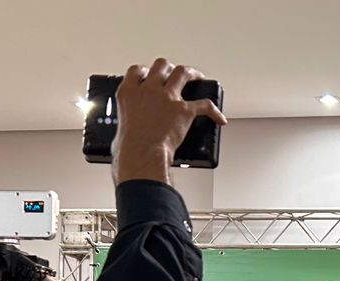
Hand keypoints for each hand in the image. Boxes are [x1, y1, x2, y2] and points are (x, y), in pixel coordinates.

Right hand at [111, 58, 227, 185]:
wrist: (142, 156)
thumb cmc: (129, 148)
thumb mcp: (120, 126)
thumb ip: (129, 119)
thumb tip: (132, 129)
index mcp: (129, 93)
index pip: (136, 71)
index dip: (144, 71)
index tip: (148, 75)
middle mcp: (149, 90)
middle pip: (161, 65)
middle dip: (169, 68)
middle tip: (173, 74)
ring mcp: (168, 97)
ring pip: (183, 73)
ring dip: (192, 73)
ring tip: (197, 78)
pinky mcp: (185, 110)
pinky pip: (205, 105)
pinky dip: (214, 112)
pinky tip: (219, 118)